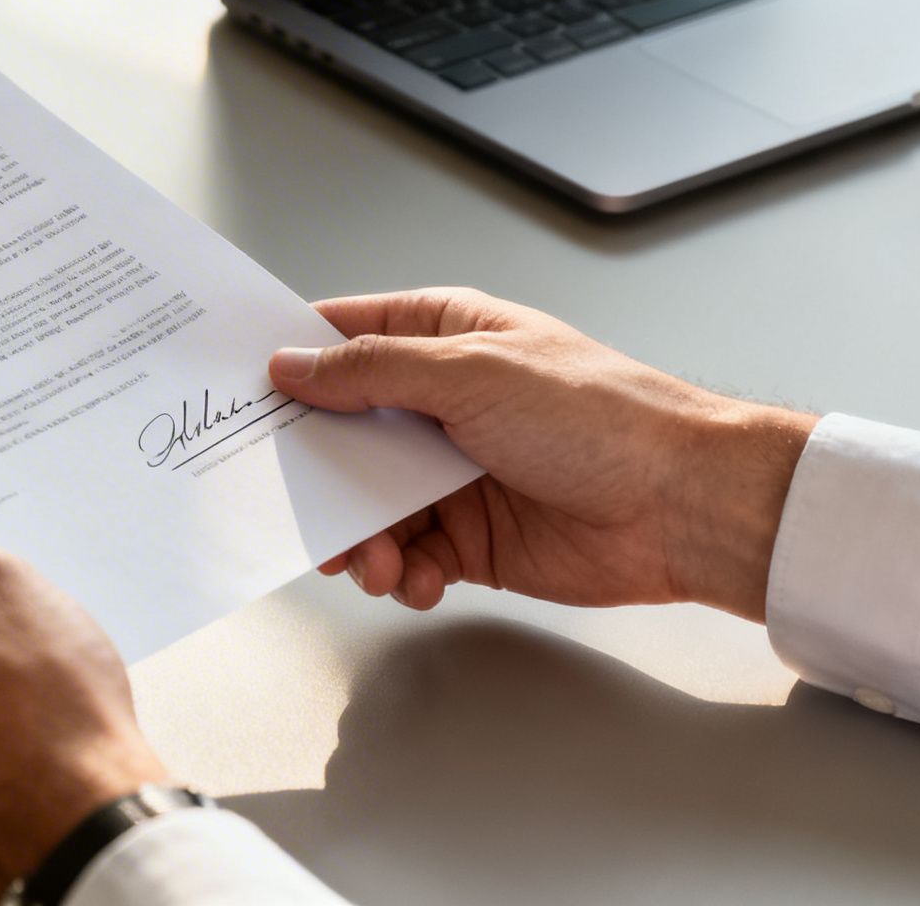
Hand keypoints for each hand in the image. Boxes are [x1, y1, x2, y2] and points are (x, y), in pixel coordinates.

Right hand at [272, 288, 814, 620]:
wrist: (683, 507)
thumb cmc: (599, 417)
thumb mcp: (470, 372)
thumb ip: (372, 372)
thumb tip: (292, 366)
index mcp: (443, 338)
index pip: (343, 338)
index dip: (289, 360)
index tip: (236, 390)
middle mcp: (440, 404)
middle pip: (340, 432)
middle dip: (311, 473)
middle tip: (290, 503)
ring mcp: (453, 474)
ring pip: (364, 506)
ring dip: (356, 539)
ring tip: (373, 561)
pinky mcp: (470, 540)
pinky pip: (406, 558)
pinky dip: (399, 575)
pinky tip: (417, 580)